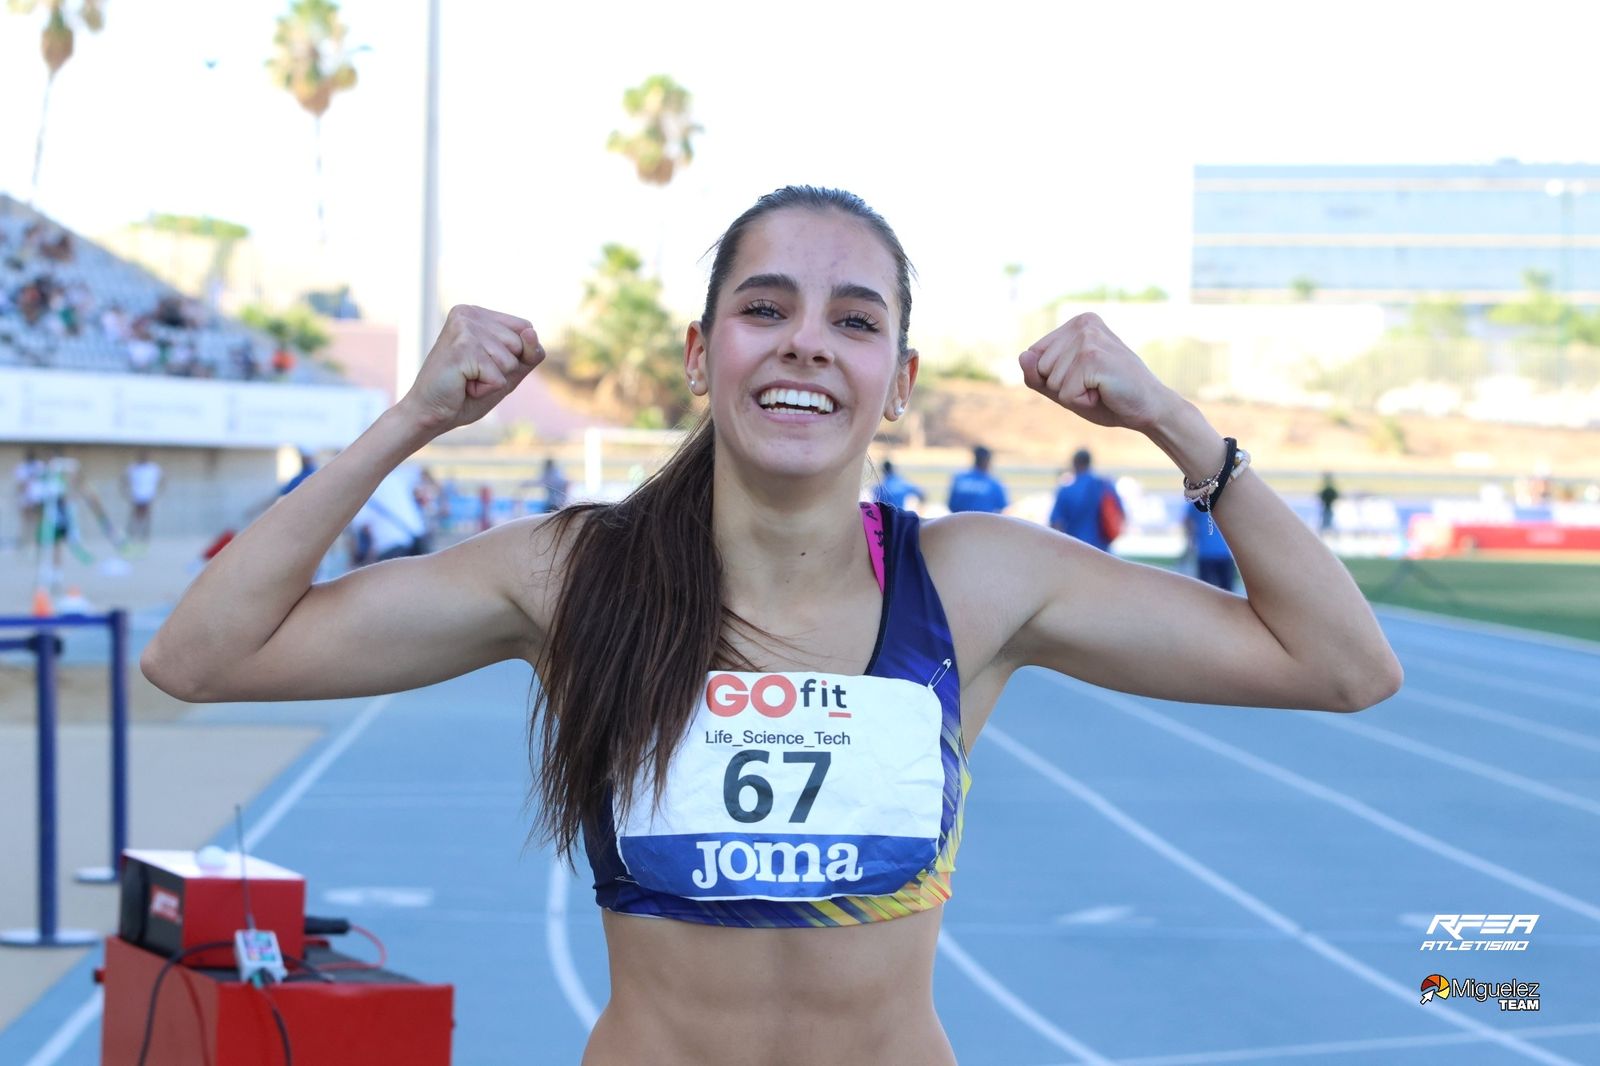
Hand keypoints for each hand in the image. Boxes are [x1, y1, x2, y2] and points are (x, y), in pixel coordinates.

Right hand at [399, 305, 544, 433]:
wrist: (429, 413)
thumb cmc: (466, 393)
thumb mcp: (508, 372)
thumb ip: (529, 353)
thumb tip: (531, 333)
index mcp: (478, 313)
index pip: (526, 329)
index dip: (515, 356)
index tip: (482, 363)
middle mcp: (469, 313)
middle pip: (521, 344)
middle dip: (503, 369)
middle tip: (472, 374)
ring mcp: (464, 328)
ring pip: (510, 361)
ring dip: (493, 379)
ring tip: (466, 379)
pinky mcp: (462, 347)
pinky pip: (498, 377)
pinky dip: (485, 388)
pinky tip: (462, 385)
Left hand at [1018, 312, 1176, 431]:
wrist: (1150, 409)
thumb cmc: (1109, 397)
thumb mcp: (1065, 387)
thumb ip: (1038, 374)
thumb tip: (1023, 356)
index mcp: (1077, 324)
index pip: (1035, 356)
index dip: (1055, 379)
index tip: (1085, 378)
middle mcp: (1083, 324)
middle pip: (1041, 368)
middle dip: (1063, 387)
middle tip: (1096, 385)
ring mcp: (1088, 339)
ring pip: (1052, 382)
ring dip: (1074, 396)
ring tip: (1102, 388)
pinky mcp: (1093, 358)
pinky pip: (1065, 394)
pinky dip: (1082, 403)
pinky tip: (1105, 393)